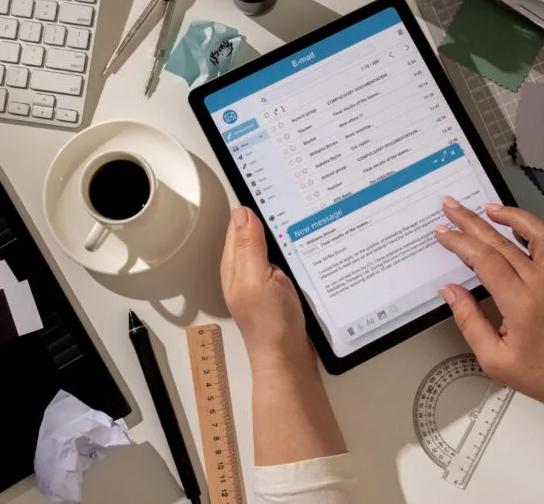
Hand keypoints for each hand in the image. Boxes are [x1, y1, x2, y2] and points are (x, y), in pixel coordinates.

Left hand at [220, 206, 312, 370]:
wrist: (288, 358)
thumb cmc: (270, 325)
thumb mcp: (257, 279)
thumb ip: (249, 246)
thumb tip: (241, 211)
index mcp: (235, 264)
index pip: (239, 223)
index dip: (252, 204)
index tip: (270, 185)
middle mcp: (247, 269)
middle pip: (257, 232)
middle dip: (270, 214)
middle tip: (291, 194)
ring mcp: (264, 278)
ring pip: (273, 244)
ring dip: (285, 232)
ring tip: (302, 212)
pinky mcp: (280, 287)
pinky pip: (286, 260)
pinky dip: (295, 250)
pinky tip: (308, 245)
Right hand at [435, 198, 543, 423]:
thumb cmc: (542, 377)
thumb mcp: (495, 360)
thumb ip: (470, 321)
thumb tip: (450, 290)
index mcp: (521, 303)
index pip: (484, 259)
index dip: (460, 242)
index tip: (442, 231)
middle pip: (502, 242)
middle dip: (472, 222)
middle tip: (451, 206)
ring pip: (540, 233)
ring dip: (514, 216)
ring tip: (490, 208)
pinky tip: (537, 228)